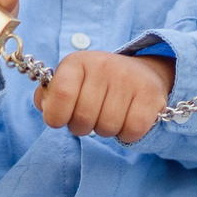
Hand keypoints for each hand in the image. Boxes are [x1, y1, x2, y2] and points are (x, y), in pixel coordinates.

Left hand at [35, 50, 174, 142]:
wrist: (143, 74)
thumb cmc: (97, 85)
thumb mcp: (71, 82)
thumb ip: (50, 96)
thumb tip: (45, 107)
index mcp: (77, 62)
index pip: (61, 94)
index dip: (56, 116)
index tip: (60, 119)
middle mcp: (103, 65)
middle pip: (83, 118)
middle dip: (82, 127)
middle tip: (90, 117)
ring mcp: (129, 79)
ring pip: (107, 127)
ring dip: (105, 130)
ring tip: (109, 115)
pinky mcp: (150, 95)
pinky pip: (131, 131)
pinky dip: (127, 134)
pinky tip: (127, 119)